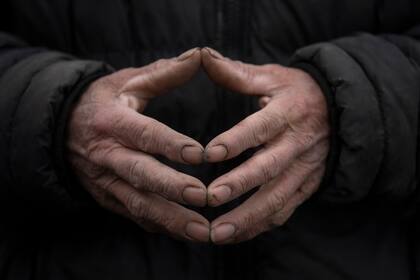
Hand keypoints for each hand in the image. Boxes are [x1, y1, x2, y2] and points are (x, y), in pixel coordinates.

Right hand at [67, 48, 209, 241]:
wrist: (63, 129)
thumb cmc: (102, 102)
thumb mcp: (126, 82)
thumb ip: (163, 73)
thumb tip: (198, 56)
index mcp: (112, 122)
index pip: (144, 134)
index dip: (170, 145)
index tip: (200, 155)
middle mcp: (107, 155)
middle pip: (141, 174)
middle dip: (172, 188)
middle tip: (204, 197)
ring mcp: (106, 181)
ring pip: (139, 203)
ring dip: (171, 219)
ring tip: (203, 231)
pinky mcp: (108, 198)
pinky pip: (135, 216)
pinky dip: (160, 226)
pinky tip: (185, 233)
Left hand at [201, 48, 329, 243]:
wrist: (339, 113)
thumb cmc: (298, 93)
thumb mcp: (273, 77)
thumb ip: (239, 73)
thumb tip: (204, 57)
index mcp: (287, 113)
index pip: (260, 128)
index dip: (236, 140)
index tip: (209, 153)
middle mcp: (297, 145)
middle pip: (268, 168)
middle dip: (239, 185)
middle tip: (210, 198)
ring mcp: (304, 169)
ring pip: (276, 198)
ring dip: (247, 217)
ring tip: (217, 233)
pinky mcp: (306, 186)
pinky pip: (284, 210)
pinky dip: (259, 225)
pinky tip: (235, 236)